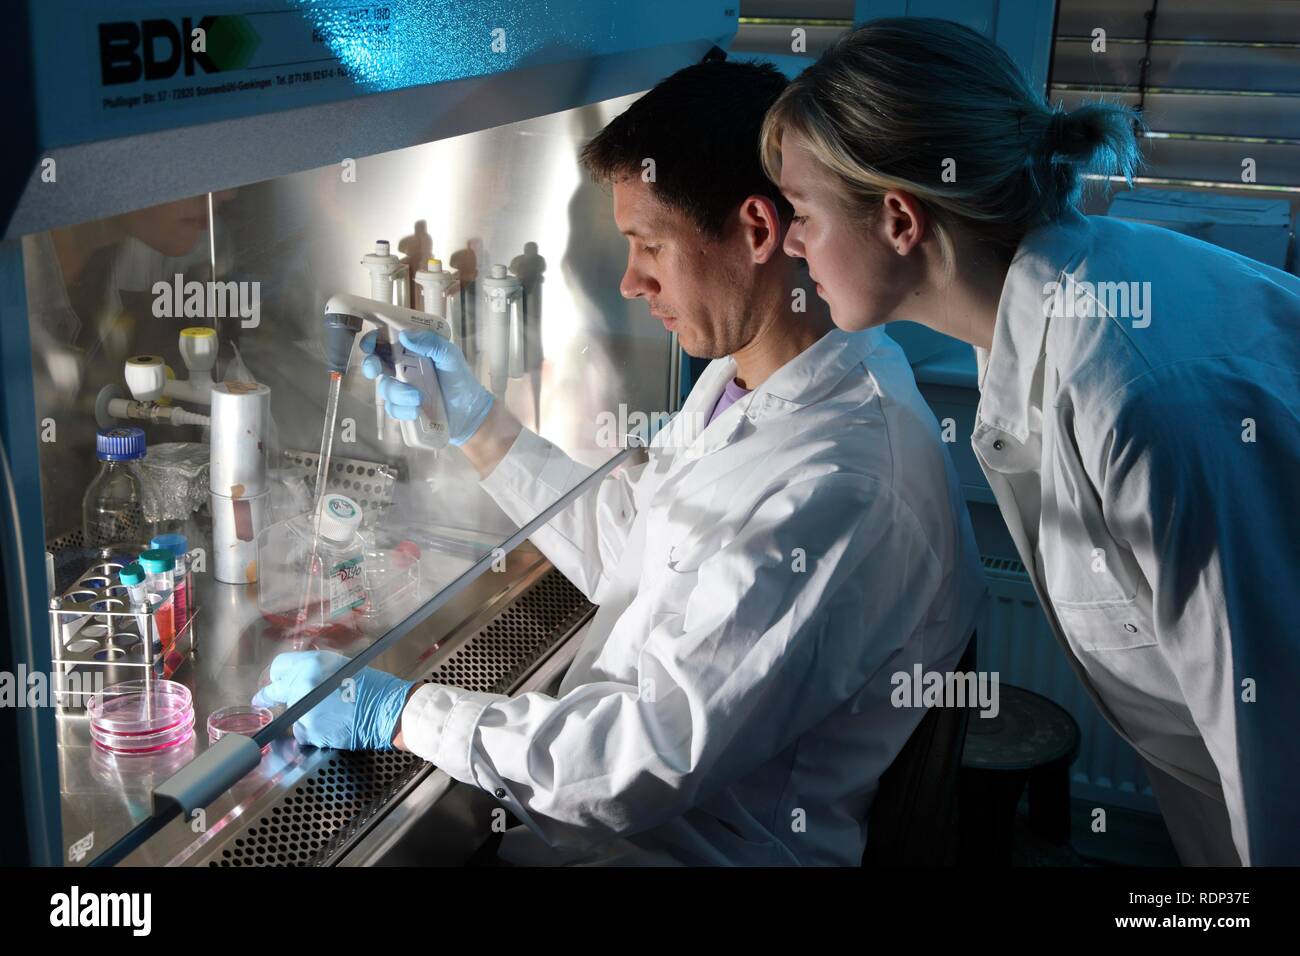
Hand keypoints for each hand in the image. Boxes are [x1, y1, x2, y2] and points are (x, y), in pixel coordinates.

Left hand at [251, 650, 414, 749]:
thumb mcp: (340, 666)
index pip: (278, 668)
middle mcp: (302, 683)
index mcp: (311, 663)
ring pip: (289, 715)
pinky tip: (329, 727)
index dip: (278, 676)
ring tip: (327, 716)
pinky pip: (300, 732)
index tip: (275, 683)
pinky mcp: (308, 730)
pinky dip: (311, 732)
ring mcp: (303, 708)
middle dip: (272, 698)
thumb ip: (313, 670)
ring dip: (301, 717)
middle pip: (274, 692)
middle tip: (264, 702)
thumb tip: (293, 678)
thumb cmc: (371, 687)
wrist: (387, 709)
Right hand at [359, 328, 493, 444]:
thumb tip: (406, 335)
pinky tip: (417, 410)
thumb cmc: (460, 379)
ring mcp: (401, 388)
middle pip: (374, 362)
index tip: (370, 344)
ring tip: (418, 397)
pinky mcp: (403, 408)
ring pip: (384, 387)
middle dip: (370, 365)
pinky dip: (403, 409)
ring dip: (398, 393)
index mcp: (411, 350)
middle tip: (376, 370)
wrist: (468, 412)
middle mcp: (402, 367)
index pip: (385, 339)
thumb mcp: (450, 356)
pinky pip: (392, 408)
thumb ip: (432, 343)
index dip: (372, 339)